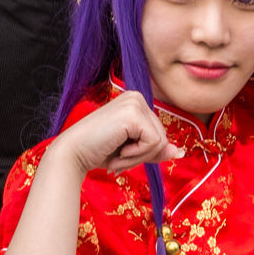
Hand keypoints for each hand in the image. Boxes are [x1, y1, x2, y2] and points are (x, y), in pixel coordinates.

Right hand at [48, 90, 183, 176]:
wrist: (74, 153)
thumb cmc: (100, 151)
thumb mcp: (134, 150)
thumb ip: (155, 150)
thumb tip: (179, 151)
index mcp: (137, 103)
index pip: (160, 134)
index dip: (145, 151)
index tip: (121, 152)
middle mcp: (137, 97)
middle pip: (163, 138)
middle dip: (143, 155)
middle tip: (118, 154)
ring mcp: (135, 103)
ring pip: (161, 142)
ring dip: (140, 156)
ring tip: (118, 153)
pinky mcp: (133, 114)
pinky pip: (154, 143)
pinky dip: (137, 154)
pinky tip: (118, 150)